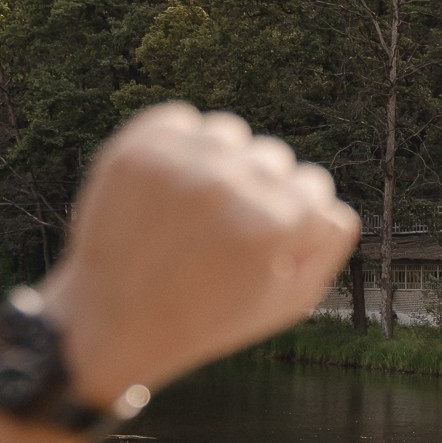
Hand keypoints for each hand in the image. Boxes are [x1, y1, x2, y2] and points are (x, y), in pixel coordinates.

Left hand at [36, 104, 359, 402]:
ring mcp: (180, 163)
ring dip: (224, 165)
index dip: (295, 221)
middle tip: (227, 234)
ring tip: (198, 208)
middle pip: (276, 157)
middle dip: (261, 192)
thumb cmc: (208, 318)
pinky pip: (181, 120)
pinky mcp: (138, 150)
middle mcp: (229, 185)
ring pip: (231, 134)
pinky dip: (181, 147)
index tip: (266, 246)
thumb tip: (328, 202)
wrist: (113, 322)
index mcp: (273, 225)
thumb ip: (328, 247)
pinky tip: (171, 188)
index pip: (315, 187)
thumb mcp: (288, 304)